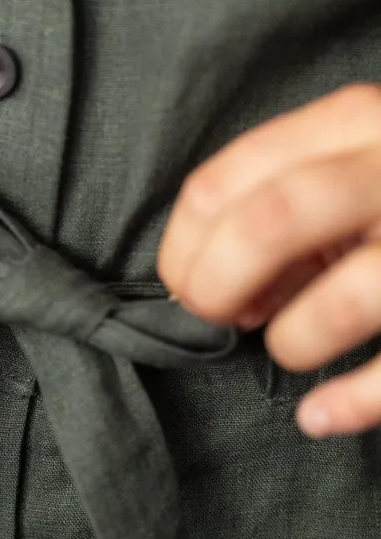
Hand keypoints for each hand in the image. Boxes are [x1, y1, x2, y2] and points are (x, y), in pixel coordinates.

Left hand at [158, 84, 380, 438]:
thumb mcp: (355, 160)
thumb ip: (285, 195)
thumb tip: (210, 275)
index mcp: (355, 122)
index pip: (225, 181)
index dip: (183, 246)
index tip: (183, 282)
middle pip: (271, 223)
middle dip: (217, 283)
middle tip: (214, 318)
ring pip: (349, 298)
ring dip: (294, 339)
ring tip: (290, 347)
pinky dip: (353, 402)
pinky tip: (318, 416)